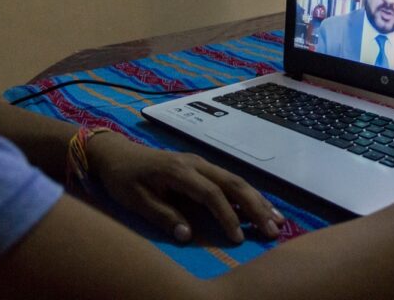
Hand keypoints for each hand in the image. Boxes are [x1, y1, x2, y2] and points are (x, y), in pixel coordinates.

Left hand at [86, 132, 284, 242]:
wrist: (116, 153)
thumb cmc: (124, 178)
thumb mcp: (136, 200)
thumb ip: (162, 216)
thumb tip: (187, 235)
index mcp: (179, 171)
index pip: (211, 194)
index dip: (227, 216)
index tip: (238, 239)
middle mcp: (196, 164)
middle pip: (233, 183)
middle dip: (255, 207)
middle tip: (273, 230)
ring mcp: (201, 163)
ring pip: (236, 180)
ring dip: (258, 200)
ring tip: (278, 221)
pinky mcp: (202, 167)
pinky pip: (229, 180)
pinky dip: (248, 194)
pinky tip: (261, 207)